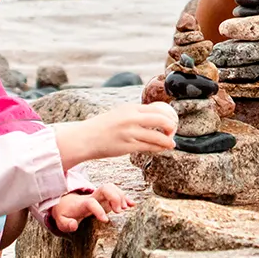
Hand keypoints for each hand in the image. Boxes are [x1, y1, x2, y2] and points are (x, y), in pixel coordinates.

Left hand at [48, 184, 134, 232]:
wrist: (66, 203)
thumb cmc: (66, 213)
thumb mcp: (61, 220)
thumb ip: (66, 224)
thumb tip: (74, 225)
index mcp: (83, 203)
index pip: (91, 203)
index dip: (99, 210)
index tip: (106, 220)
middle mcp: (93, 197)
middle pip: (105, 188)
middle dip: (115, 197)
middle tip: (119, 211)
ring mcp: (101, 197)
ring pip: (113, 189)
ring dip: (121, 197)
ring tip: (126, 208)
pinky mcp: (106, 199)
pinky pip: (117, 194)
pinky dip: (125, 198)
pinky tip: (132, 204)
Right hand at [58, 103, 176, 166]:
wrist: (85, 138)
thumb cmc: (102, 127)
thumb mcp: (119, 114)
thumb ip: (134, 114)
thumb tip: (152, 117)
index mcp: (130, 108)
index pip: (156, 108)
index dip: (167, 115)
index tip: (171, 120)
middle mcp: (131, 118)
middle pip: (161, 119)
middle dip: (171, 126)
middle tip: (173, 131)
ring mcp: (130, 132)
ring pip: (157, 136)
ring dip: (167, 141)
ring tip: (171, 144)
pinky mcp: (127, 146)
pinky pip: (148, 147)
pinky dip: (158, 148)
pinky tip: (161, 149)